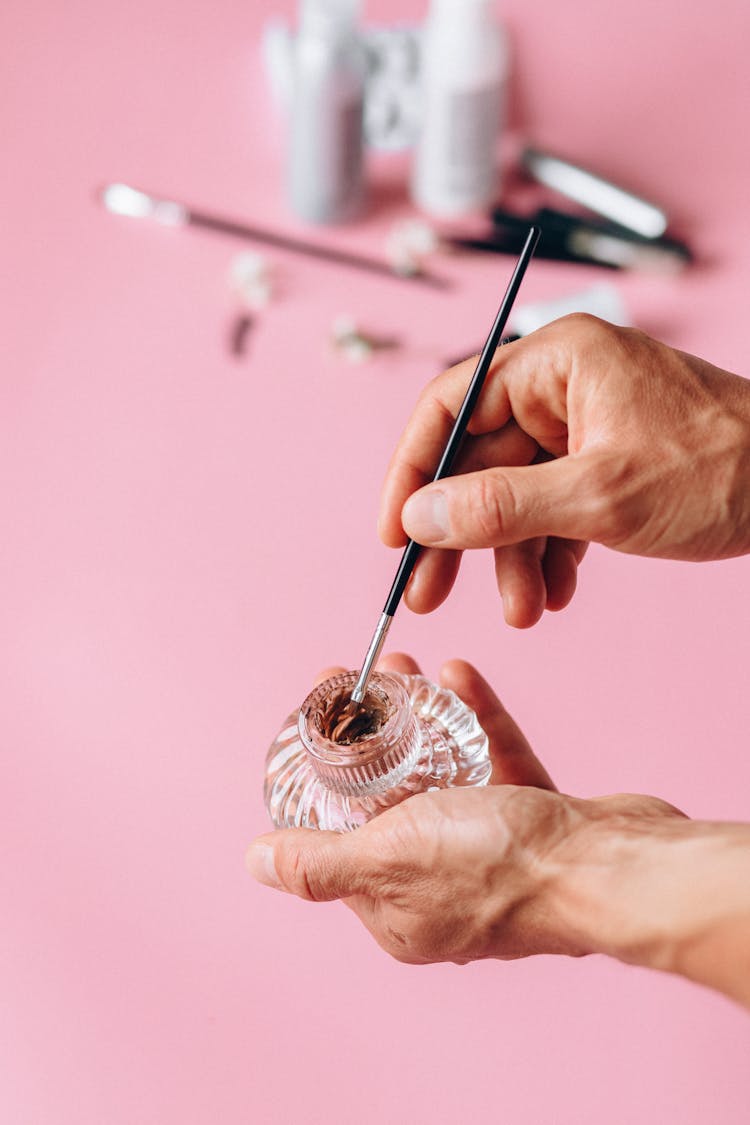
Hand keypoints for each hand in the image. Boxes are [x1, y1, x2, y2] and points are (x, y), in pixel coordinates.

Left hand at [247, 654, 683, 967]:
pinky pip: (496, 763)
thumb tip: (254, 863)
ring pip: (446, 774)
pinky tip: (462, 675)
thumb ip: (321, 863)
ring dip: (423, 719)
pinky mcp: (538, 823)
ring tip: (404, 667)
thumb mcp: (389, 858)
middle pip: (394, 798)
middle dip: (373, 734)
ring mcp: (496, 855)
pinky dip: (476, 721)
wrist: (613, 866)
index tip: (317, 715)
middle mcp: (444, 888)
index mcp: (399, 909)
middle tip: (360, 677)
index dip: (324, 777)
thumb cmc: (499, 866)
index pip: (343, 838)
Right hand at [378, 316, 749, 626]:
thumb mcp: (599, 495)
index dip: (412, 472)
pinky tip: (557, 595)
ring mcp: (586, 428)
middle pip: (479, 462)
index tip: (395, 534)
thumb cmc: (723, 468)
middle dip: (461, 536)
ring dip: (514, 559)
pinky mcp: (608, 465)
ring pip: (517, 497)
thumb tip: (419, 516)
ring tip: (525, 613)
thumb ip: (500, 507)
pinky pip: (555, 510)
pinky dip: (551, 555)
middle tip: (431, 594)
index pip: (450, 407)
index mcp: (554, 362)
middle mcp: (563, 388)